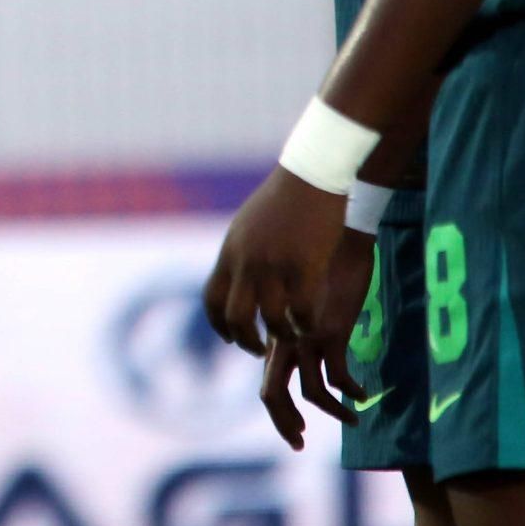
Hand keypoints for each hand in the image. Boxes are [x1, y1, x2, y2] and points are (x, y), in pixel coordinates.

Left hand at [203, 166, 349, 354]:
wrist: (311, 175)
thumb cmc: (282, 198)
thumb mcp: (248, 225)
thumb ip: (239, 252)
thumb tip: (233, 272)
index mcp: (231, 253)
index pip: (212, 300)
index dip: (219, 326)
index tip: (230, 339)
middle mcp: (247, 263)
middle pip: (236, 317)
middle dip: (245, 340)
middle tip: (259, 350)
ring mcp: (275, 265)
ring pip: (270, 320)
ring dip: (280, 335)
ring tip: (292, 336)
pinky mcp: (304, 266)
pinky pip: (301, 310)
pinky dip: (305, 324)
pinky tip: (311, 324)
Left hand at [257, 232, 374, 449]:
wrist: (335, 228)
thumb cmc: (323, 255)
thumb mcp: (306, 295)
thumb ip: (302, 319)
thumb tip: (307, 337)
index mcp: (276, 332)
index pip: (267, 380)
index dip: (277, 410)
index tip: (295, 428)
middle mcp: (284, 338)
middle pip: (271, 394)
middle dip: (285, 424)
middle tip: (299, 442)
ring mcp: (304, 335)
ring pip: (310, 392)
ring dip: (332, 411)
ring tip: (352, 419)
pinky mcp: (329, 330)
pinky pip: (339, 376)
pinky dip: (351, 390)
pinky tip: (365, 393)